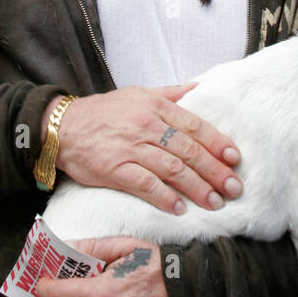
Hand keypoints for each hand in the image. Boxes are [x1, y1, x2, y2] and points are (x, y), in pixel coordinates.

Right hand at [52, 85, 241, 213]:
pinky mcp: (115, 169)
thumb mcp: (137, 94)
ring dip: (197, 187)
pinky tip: (179, 208)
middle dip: (215, 171)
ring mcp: (131, 148)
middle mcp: (147, 126)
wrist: (63, 126)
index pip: (194, 126)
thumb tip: (197, 88)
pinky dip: (164, 197)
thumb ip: (169, 93)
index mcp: (155, 108)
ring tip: (214, 202)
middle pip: (188, 151)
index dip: (217, 143)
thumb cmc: (103, 112)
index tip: (234, 158)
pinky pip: (145, 185)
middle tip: (234, 188)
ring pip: (172, 169)